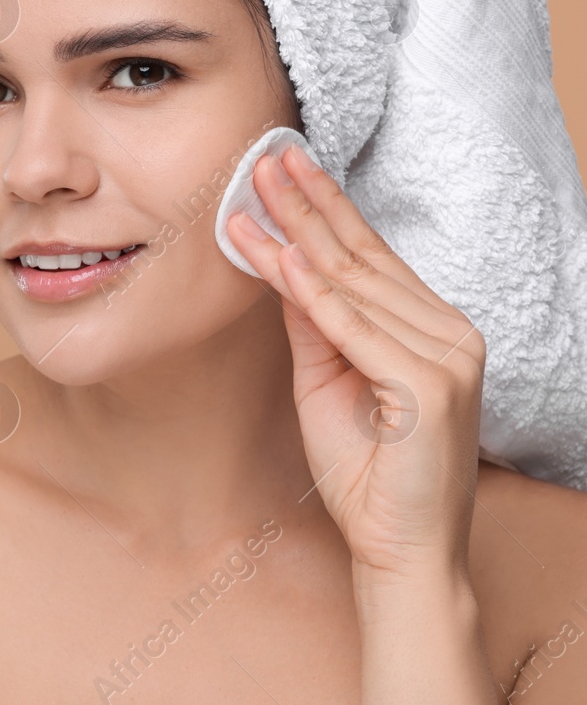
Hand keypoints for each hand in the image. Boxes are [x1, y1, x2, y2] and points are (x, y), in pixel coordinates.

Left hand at [227, 145, 486, 580]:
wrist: (399, 548)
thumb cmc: (366, 472)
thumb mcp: (325, 381)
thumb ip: (313, 325)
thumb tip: (282, 266)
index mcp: (430, 329)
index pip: (366, 256)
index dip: (322, 208)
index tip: (280, 166)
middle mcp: (449, 333)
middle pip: (360, 257)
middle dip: (306, 204)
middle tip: (263, 156)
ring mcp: (447, 357)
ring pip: (352, 283)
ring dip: (295, 233)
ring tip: (254, 192)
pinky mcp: (431, 386)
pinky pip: (355, 328)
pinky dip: (314, 291)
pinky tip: (281, 254)